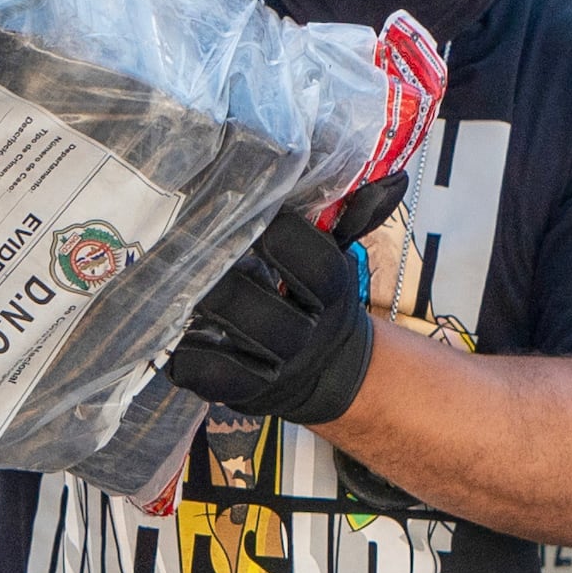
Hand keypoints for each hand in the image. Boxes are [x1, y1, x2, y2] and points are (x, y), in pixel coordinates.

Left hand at [163, 179, 403, 426]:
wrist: (324, 370)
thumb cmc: (315, 297)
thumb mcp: (335, 257)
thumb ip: (353, 216)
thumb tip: (396, 178)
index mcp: (334, 295)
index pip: (315, 267)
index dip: (281, 238)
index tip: (249, 213)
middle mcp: (308, 337)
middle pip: (271, 316)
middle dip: (230, 283)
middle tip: (195, 253)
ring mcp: (277, 370)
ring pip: (240, 350)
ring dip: (206, 316)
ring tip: (176, 285)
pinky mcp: (246, 394)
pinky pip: (214, 380)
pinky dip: (190, 359)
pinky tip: (174, 337)